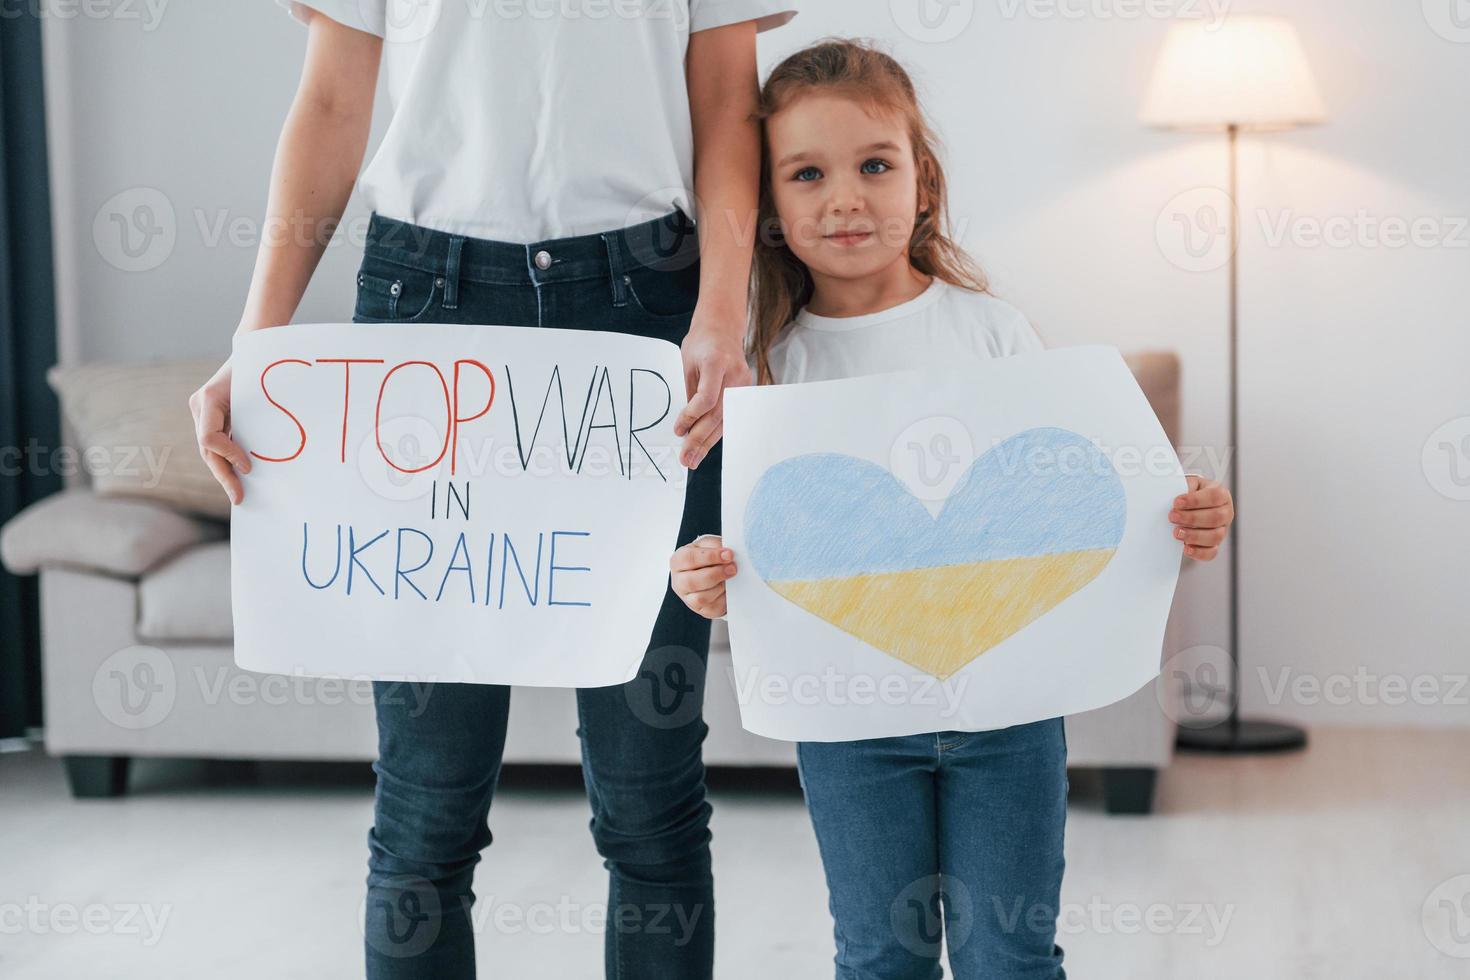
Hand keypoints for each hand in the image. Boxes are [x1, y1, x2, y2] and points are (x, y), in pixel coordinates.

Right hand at [189, 359, 251, 504]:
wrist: (253, 349)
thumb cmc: (258, 368)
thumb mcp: (257, 390)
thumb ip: (253, 418)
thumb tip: (255, 456)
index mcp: (208, 399)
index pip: (209, 438)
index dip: (228, 455)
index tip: (248, 467)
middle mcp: (199, 406)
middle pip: (207, 450)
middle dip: (224, 475)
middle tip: (238, 497)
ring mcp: (202, 412)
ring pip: (209, 450)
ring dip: (224, 471)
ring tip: (238, 492)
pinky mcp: (210, 416)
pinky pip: (216, 443)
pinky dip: (226, 459)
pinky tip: (238, 476)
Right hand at [670, 534, 737, 618]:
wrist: (712, 570)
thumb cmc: (708, 557)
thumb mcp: (709, 544)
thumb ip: (716, 545)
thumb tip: (727, 554)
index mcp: (678, 561)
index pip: (689, 559)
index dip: (710, 557)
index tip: (729, 554)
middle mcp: (679, 581)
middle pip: (692, 581)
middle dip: (716, 574)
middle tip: (733, 568)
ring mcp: (688, 598)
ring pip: (701, 598)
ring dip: (720, 587)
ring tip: (730, 578)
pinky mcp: (701, 610)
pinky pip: (713, 608)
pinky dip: (724, 599)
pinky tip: (728, 590)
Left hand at [674, 306, 750, 469]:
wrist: (723, 327)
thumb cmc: (701, 343)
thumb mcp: (687, 362)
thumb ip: (689, 392)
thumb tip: (685, 426)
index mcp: (717, 361)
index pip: (707, 397)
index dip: (692, 416)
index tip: (678, 430)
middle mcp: (735, 373)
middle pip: (718, 414)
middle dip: (700, 439)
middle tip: (686, 459)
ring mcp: (744, 383)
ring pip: (726, 419)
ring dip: (708, 442)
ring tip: (693, 459)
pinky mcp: (746, 390)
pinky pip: (730, 415)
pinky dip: (716, 432)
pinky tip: (704, 445)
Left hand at [1171, 474, 1233, 560]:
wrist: (1184, 506)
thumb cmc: (1186, 493)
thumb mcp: (1186, 484)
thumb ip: (1182, 487)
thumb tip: (1170, 494)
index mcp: (1221, 494)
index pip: (1214, 496)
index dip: (1195, 500)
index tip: (1177, 502)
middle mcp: (1225, 512)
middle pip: (1216, 517)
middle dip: (1192, 518)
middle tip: (1173, 517)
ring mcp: (1221, 530)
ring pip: (1215, 536)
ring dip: (1194, 536)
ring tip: (1177, 532)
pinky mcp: (1214, 544)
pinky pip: (1211, 553)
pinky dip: (1199, 553)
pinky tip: (1186, 548)